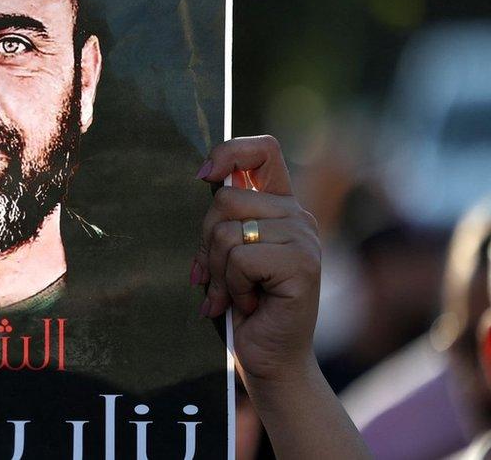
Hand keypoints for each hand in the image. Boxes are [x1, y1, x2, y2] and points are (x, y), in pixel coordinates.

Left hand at [193, 135, 320, 380]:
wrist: (268, 357)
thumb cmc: (242, 306)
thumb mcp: (225, 255)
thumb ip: (222, 219)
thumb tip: (205, 177)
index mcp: (279, 207)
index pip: (264, 150)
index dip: (230, 151)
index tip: (204, 176)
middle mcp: (297, 216)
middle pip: (225, 199)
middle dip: (206, 243)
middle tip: (216, 277)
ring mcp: (303, 239)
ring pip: (228, 232)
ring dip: (219, 272)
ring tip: (233, 295)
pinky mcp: (302, 263)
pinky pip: (240, 257)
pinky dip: (232, 286)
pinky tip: (247, 304)